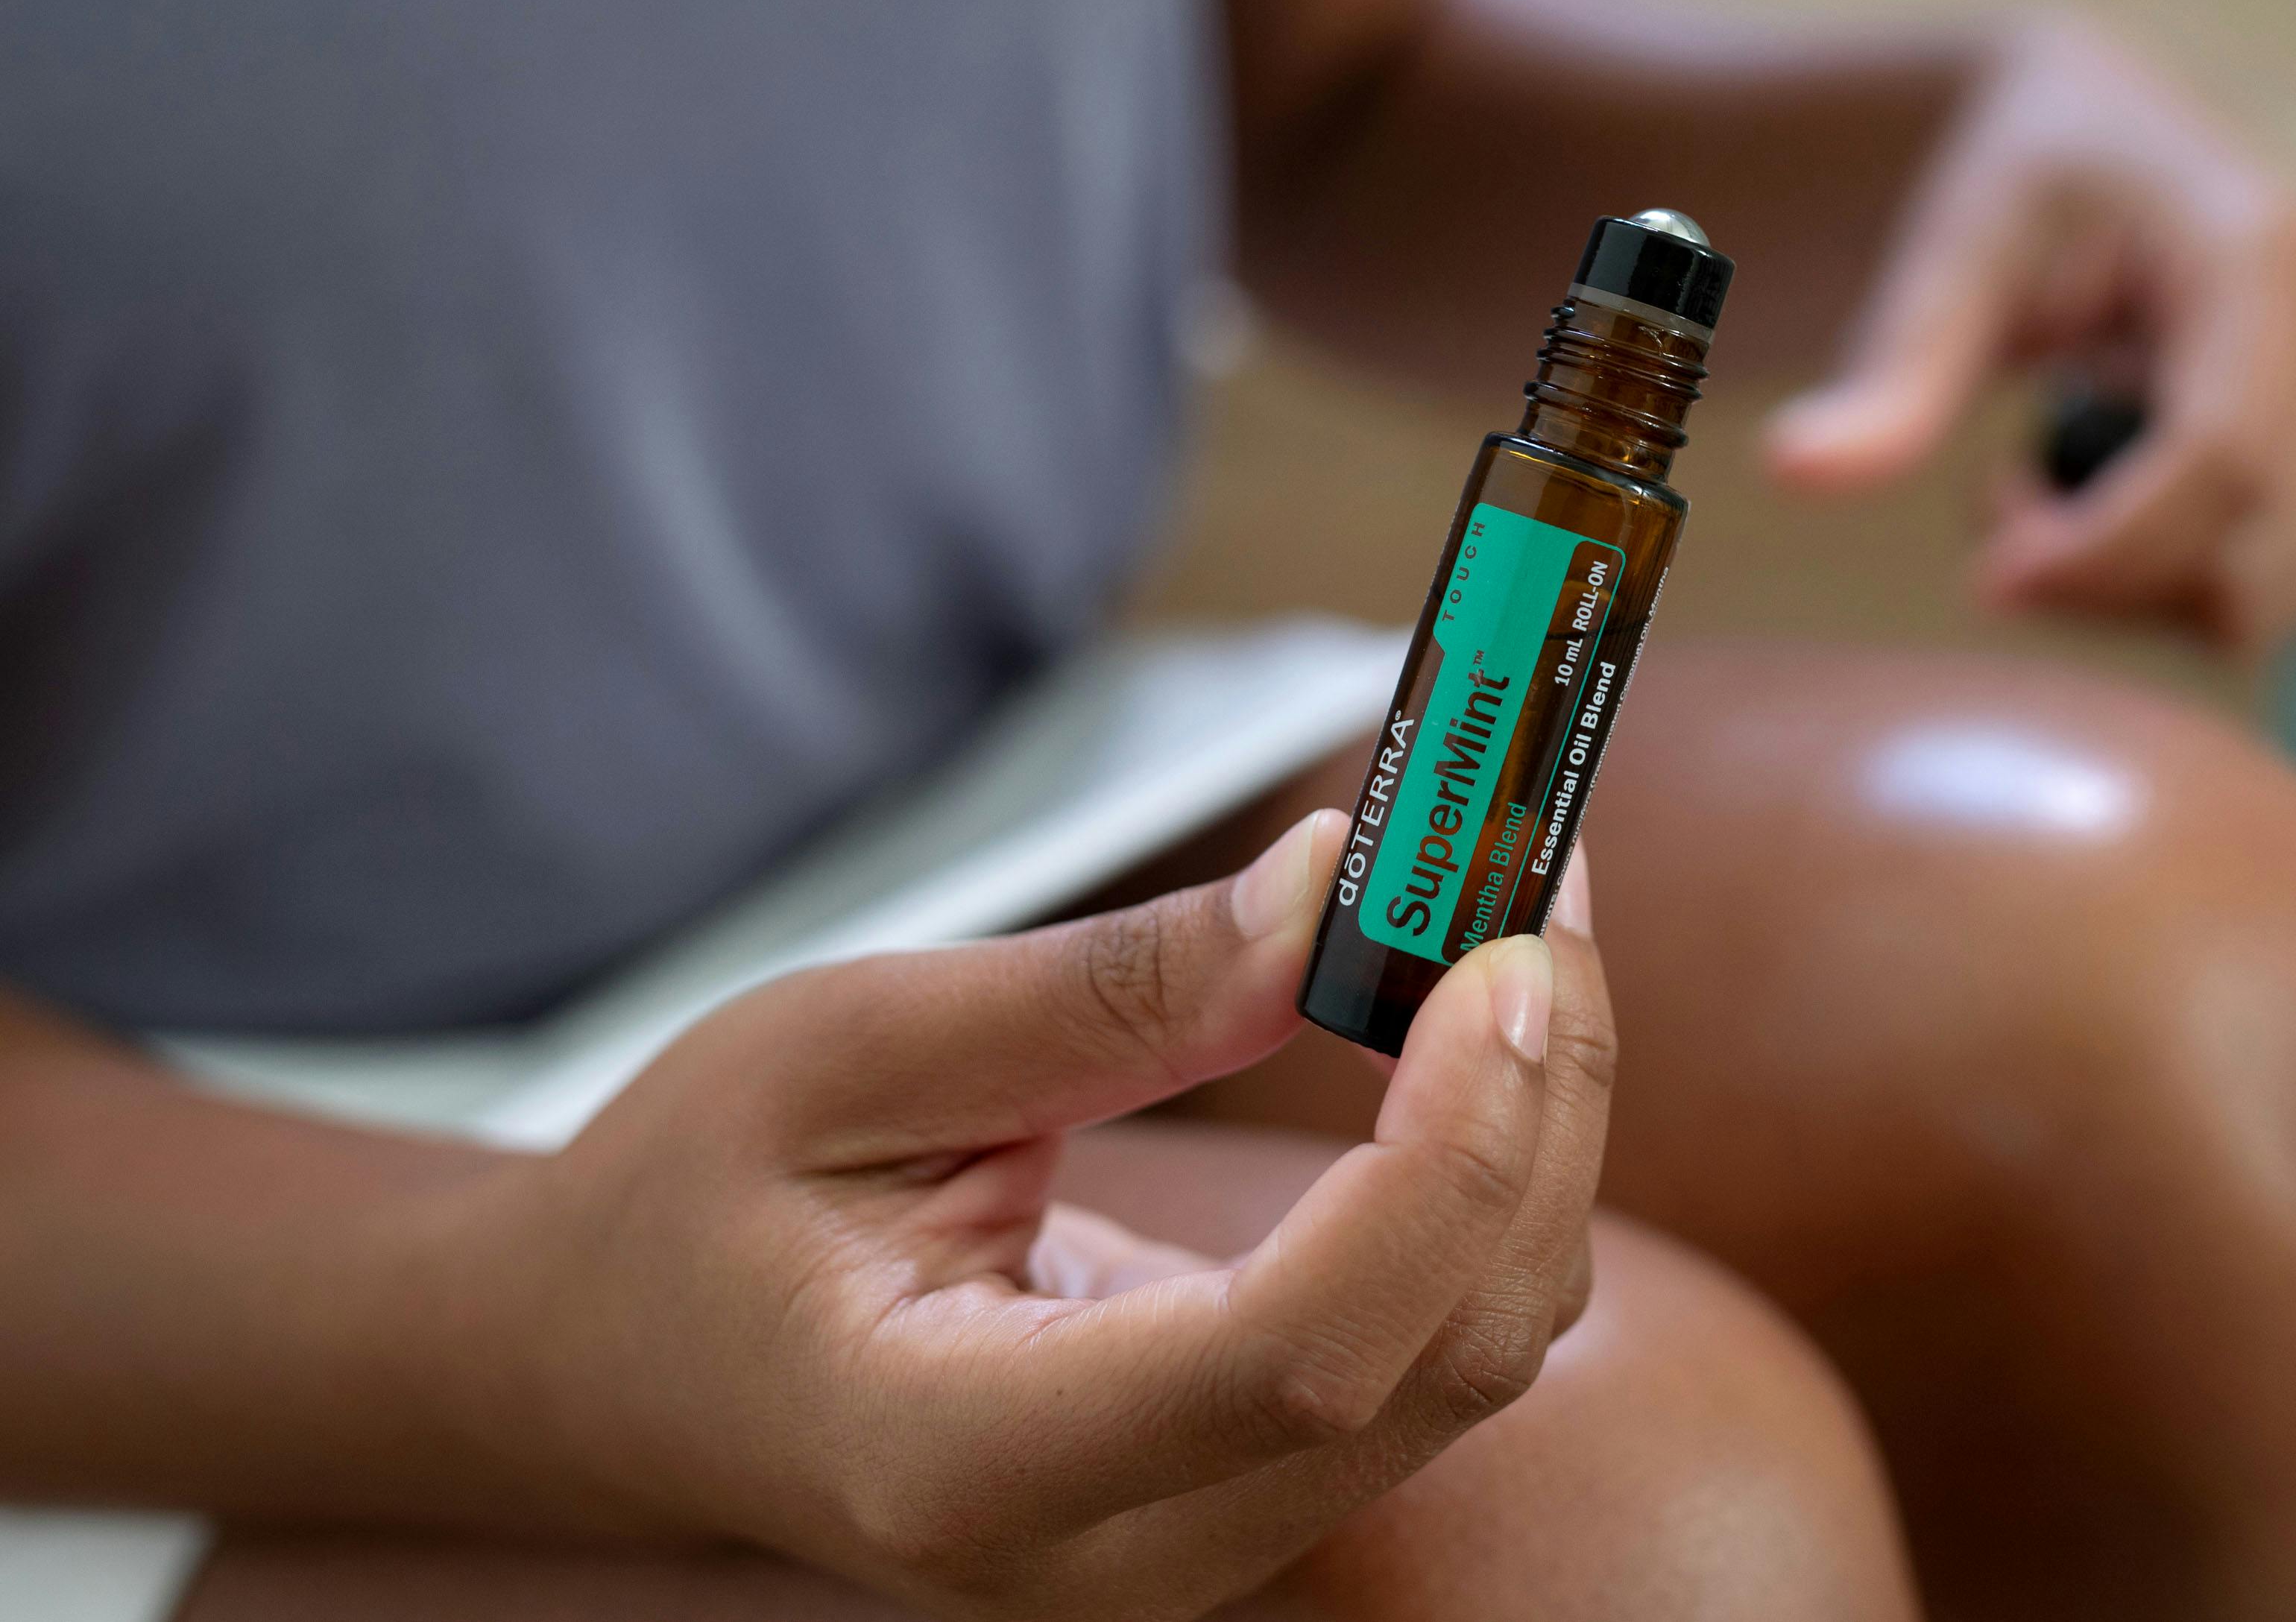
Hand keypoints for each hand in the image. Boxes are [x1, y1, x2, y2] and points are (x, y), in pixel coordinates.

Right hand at [443, 811, 1613, 1621]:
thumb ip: (1110, 994)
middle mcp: (1116, 1557)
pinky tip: (1477, 1023)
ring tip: (1514, 908)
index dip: (1442, 1158)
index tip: (1502, 956)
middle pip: (1437, 1355)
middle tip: (1534, 868)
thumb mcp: (849, 1050)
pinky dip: (1493, 1168)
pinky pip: (1437, 1338)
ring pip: (1475, 1349)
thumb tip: (1339, 890)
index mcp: (967, 1463)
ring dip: (1539, 1120)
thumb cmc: (700, 1200)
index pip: (1294, 1357)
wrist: (630, 1364)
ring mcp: (1199, 1545)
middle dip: (1536, 1101)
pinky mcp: (1249, 1485)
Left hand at [1766, 10, 2295, 652]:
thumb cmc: (2025, 181)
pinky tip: (2113, 494)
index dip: (2106, 551)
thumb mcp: (1948, 253)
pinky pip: (2280, 592)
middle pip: (2254, 558)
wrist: (2107, 131)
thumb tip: (1790, 468)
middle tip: (1999, 498)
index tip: (1986, 577)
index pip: (2223, 459)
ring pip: (2269, 599)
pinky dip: (2177, 581)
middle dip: (2105, 579)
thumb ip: (1889, 372)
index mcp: (2264, 256)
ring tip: (2051, 477)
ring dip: (2137, 584)